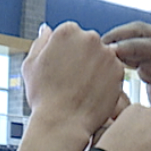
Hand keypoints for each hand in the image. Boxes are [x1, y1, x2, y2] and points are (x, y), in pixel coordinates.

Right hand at [21, 21, 124, 140]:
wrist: (63, 122)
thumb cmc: (43, 96)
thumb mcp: (31, 65)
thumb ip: (40, 42)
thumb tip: (46, 28)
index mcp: (67, 31)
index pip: (71, 35)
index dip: (65, 54)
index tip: (62, 69)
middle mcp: (90, 37)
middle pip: (88, 44)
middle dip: (82, 58)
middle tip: (72, 81)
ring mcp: (107, 54)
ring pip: (102, 57)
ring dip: (95, 68)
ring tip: (82, 88)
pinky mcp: (119, 71)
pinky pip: (113, 72)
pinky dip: (106, 81)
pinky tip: (93, 93)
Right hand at [102, 21, 150, 150]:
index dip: (133, 46)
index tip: (112, 51)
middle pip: (146, 33)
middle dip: (122, 36)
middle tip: (100, 46)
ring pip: (137, 42)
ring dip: (118, 45)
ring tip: (97, 54)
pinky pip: (134, 59)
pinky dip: (120, 59)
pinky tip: (105, 66)